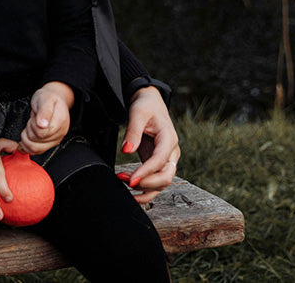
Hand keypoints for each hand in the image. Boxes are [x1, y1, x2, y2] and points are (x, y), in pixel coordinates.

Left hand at [20, 82, 73, 153]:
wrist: (52, 99)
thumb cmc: (47, 98)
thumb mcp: (44, 99)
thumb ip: (44, 111)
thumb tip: (42, 125)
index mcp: (60, 122)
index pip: (42, 133)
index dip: (33, 126)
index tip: (35, 117)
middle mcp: (60, 133)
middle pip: (37, 141)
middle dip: (29, 130)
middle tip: (33, 120)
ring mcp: (55, 140)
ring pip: (35, 149)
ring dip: (27, 138)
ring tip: (30, 127)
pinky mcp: (49, 144)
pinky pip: (36, 151)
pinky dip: (27, 145)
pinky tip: (27, 136)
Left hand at [119, 86, 179, 203]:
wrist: (151, 103)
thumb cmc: (146, 106)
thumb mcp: (137, 113)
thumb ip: (133, 132)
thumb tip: (126, 151)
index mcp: (169, 139)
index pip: (160, 161)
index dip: (146, 172)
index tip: (130, 179)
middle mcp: (172, 152)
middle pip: (166, 176)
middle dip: (146, 183)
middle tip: (124, 180)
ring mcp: (167, 159)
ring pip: (162, 183)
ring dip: (144, 188)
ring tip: (123, 182)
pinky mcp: (158, 163)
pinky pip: (156, 182)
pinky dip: (146, 190)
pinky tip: (131, 192)